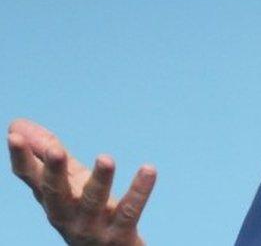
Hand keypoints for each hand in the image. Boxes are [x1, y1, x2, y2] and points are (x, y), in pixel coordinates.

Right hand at [7, 119, 156, 245]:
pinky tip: (149, 170)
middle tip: (55, 150)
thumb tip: (16, 123)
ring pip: (93, 202)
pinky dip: (139, 191)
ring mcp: (92, 226)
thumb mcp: (66, 182)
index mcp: (51, 199)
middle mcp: (66, 214)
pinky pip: (129, 211)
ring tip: (106, 158)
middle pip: (55, 193)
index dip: (21, 158)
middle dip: (54, 172)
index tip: (14, 136)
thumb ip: (45, 153)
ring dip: (99, 180)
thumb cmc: (84, 211)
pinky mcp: (119, 234)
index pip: (31, 177)